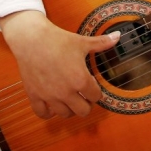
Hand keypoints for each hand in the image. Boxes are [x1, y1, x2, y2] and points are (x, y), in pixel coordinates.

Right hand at [0, 10, 119, 118]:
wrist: (32, 38)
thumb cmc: (58, 39)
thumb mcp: (82, 42)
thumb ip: (102, 43)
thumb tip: (118, 36)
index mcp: (80, 80)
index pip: (96, 97)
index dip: (96, 91)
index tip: (92, 84)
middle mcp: (66, 92)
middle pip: (83, 111)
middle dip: (86, 103)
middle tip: (83, 94)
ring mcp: (50, 96)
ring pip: (65, 114)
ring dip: (69, 108)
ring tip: (69, 98)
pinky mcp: (35, 95)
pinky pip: (42, 113)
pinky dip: (47, 112)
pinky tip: (51, 105)